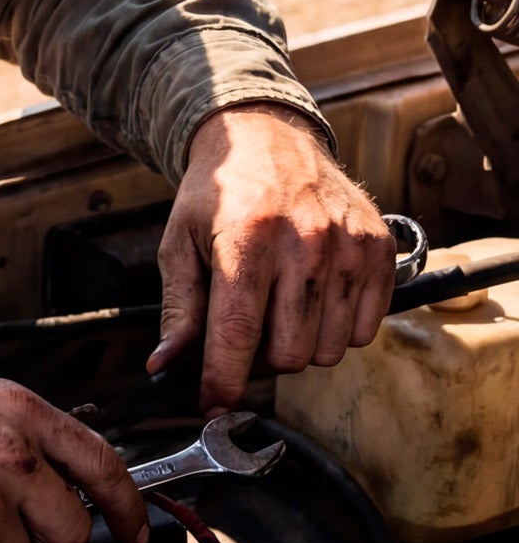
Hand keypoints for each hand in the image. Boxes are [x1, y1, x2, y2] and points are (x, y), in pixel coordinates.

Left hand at [150, 104, 394, 407]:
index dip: (223, 379)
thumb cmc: (218, 192)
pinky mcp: (378, 249)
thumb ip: (179, 307)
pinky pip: (364, 331)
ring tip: (280, 303)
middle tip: (249, 327)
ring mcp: (346, 246)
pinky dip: (337, 329)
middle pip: (287, 353)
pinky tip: (314, 296)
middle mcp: (302, 242)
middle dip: (261, 357)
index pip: (237, 332)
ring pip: (328, 350)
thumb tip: (165, 366)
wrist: (266, 135)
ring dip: (300, 344)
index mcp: (245, 237)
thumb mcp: (180, 239)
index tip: (213, 406)